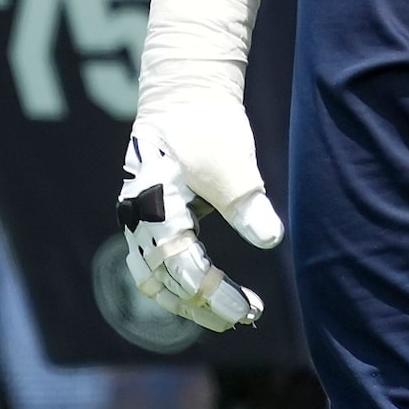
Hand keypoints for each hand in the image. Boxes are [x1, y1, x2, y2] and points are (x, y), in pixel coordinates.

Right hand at [118, 0, 280, 331]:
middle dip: (203, 305)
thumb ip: (246, 202)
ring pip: (154, 278)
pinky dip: (179, 283)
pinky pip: (156, 263)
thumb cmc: (207, 124)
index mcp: (153, 206)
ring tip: (230, 314)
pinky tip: (209, 291)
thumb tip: (271, 239)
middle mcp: (137, 218)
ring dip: (188, 300)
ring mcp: (139, 220)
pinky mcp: (150, 218)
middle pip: (164, 282)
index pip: (183, 267)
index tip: (250, 310)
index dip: (215, 294)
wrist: (186, 92)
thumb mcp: (232, 161)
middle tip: (246, 317)